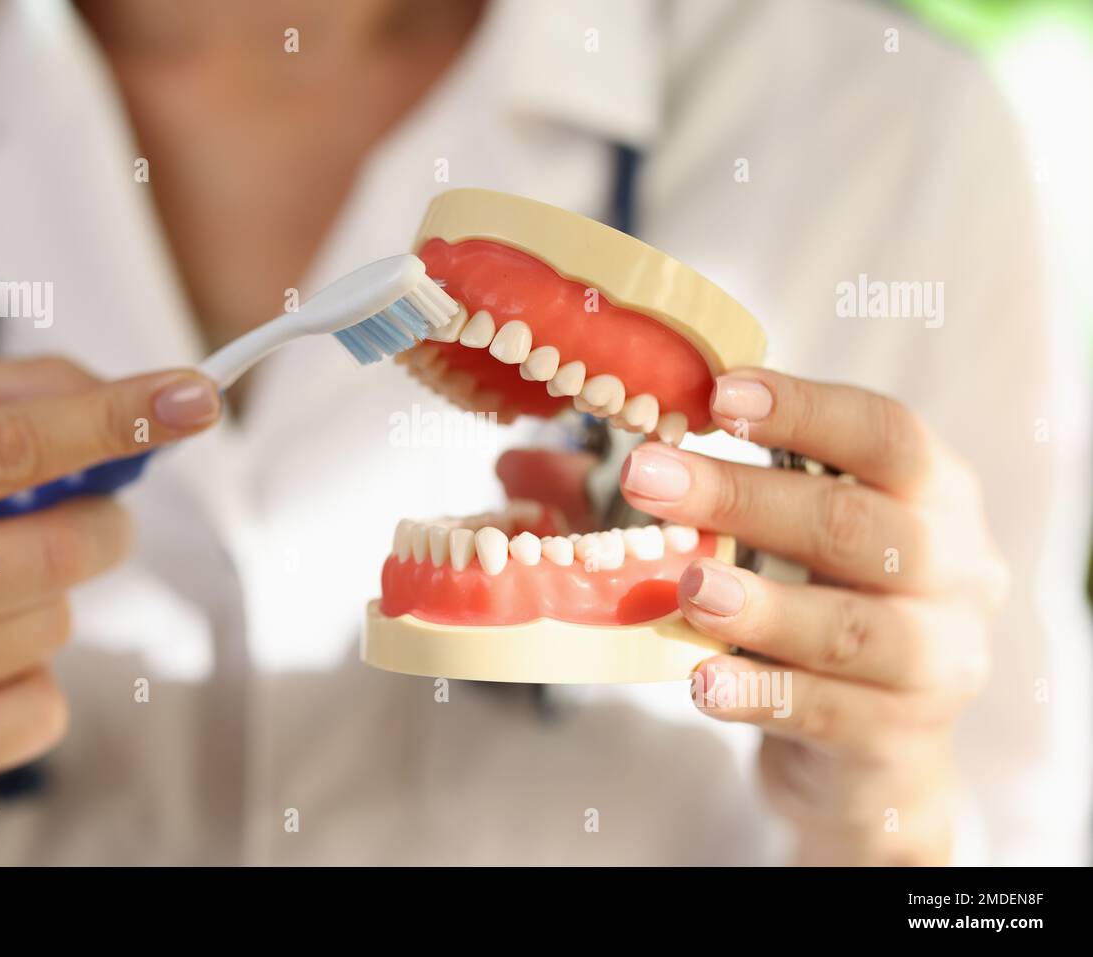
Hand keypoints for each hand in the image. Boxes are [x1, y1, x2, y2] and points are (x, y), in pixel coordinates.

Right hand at [0, 357, 220, 815]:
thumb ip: (2, 395)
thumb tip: (122, 397)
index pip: (7, 446)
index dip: (113, 418)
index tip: (194, 395)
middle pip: (60, 548)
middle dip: (98, 523)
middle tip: (73, 515)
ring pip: (55, 624)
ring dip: (43, 601)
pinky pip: (46, 707)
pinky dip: (27, 679)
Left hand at [620, 369, 1007, 864]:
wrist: (876, 747)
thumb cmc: (812, 606)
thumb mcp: (761, 542)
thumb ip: (655, 497)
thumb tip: (519, 465)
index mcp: (928, 494)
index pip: (885, 434)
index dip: (806, 409)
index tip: (719, 393)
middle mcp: (954, 569)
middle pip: (856, 524)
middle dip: (746, 498)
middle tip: (646, 476)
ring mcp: (937, 658)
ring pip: (851, 626)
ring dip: (761, 603)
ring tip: (685, 586)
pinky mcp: (900, 736)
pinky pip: (830, 712)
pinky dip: (762, 693)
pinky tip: (701, 683)